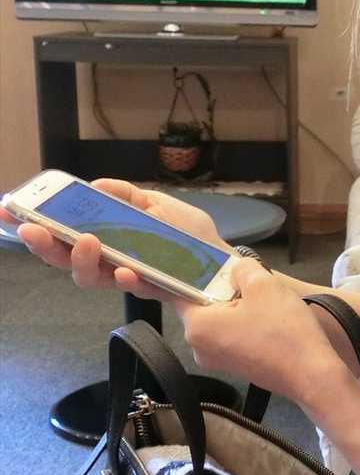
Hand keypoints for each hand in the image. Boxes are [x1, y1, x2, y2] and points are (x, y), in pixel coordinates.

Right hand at [0, 179, 227, 305]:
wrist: (222, 260)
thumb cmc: (188, 234)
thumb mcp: (156, 203)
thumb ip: (126, 194)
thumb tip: (95, 185)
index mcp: (105, 238)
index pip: (62, 234)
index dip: (35, 226)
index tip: (9, 211)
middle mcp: (109, 260)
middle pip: (66, 260)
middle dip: (45, 246)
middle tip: (33, 231)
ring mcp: (127, 277)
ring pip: (91, 278)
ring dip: (82, 260)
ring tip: (86, 241)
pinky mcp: (151, 290)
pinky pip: (132, 288)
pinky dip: (126, 279)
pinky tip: (124, 270)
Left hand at [175, 259, 352, 408]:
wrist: (312, 376)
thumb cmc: (284, 331)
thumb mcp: (264, 285)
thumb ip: (241, 268)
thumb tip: (236, 271)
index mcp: (196, 326)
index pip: (178, 291)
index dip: (189, 271)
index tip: (198, 258)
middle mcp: (198, 346)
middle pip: (202, 305)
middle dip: (222, 289)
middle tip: (249, 280)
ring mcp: (216, 360)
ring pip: (219, 320)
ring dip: (237, 306)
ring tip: (265, 301)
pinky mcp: (235, 367)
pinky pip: (231, 335)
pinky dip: (244, 323)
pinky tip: (268, 319)